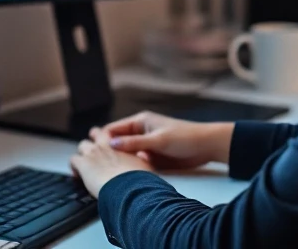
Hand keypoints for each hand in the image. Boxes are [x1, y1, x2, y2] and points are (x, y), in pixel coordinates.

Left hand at [70, 127, 152, 196]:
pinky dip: (74, 167)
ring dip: (83, 153)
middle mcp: (105, 144)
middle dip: (95, 139)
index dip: (108, 138)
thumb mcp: (143, 165)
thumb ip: (139, 159)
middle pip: (95, 133)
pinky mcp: (82, 164)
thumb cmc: (138, 179)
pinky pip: (73, 160)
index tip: (109, 145)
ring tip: (85, 164)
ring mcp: (92, 152)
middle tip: (95, 151)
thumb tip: (143, 160)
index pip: (110, 133)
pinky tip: (77, 175)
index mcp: (119, 143)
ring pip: (82, 145)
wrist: (128, 188)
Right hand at [101, 111, 233, 170]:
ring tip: (104, 171)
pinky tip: (123, 175)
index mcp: (140, 122)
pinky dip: (130, 167)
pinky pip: (136, 162)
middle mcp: (141, 133)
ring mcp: (146, 146)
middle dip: (107, 151)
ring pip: (126, 154)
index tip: (91, 149)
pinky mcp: (153, 158)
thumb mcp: (158, 139)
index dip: (102, 138)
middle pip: (118, 142)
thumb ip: (135, 143)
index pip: (114, 129)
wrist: (206, 147)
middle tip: (93, 161)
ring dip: (119, 161)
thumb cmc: (185, 137)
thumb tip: (112, 144)